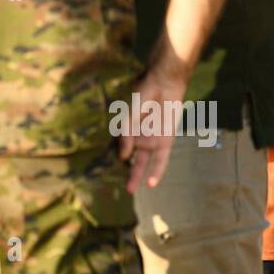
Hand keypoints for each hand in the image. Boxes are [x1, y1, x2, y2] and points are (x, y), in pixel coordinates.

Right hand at [122, 67, 186, 192]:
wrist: (162, 84)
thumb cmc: (142, 96)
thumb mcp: (129, 118)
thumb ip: (126, 137)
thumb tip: (124, 157)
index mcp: (129, 132)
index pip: (121, 150)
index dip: (115, 159)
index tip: (107, 170)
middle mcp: (141, 138)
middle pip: (134, 161)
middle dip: (130, 175)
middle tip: (125, 190)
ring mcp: (153, 140)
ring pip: (144, 162)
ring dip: (137, 175)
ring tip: (130, 189)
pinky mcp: (166, 140)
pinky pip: (162, 158)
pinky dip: (158, 170)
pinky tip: (151, 183)